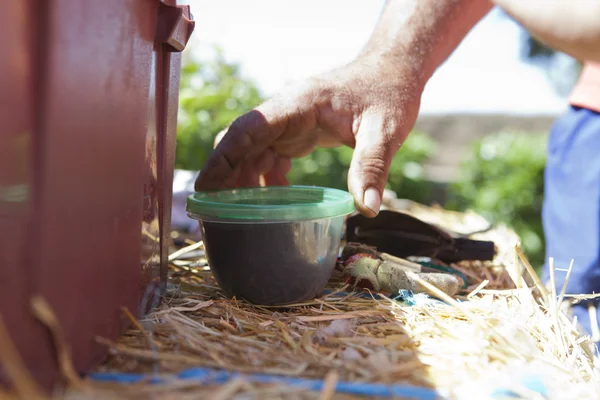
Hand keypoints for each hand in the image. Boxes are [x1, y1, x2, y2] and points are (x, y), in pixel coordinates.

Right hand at [194, 56, 424, 216]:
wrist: (391, 73)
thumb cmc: (388, 93)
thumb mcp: (385, 130)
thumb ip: (373, 165)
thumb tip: (366, 209)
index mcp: (298, 104)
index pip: (249, 128)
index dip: (224, 157)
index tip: (205, 186)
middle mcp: (286, 113)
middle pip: (242, 142)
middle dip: (225, 174)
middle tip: (215, 211)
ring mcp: (289, 123)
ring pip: (252, 152)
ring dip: (244, 180)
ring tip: (239, 215)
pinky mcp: (297, 133)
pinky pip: (271, 157)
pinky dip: (267, 180)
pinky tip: (273, 202)